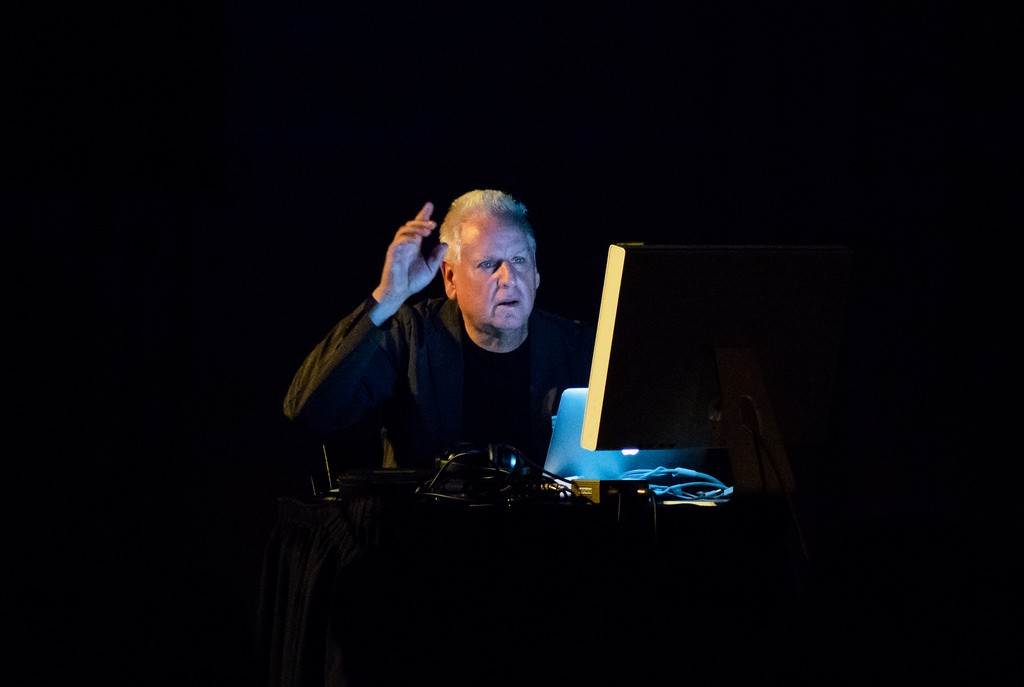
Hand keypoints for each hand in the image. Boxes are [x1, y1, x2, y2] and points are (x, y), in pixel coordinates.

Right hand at [370, 202, 447, 322]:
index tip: (429, 205)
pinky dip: (407, 237)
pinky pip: (399, 241)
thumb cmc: (413, 281)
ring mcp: (398, 247)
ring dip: (416, 228)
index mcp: (415, 245)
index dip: (423, 215)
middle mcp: (406, 244)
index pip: (419, 227)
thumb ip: (437, 256)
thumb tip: (445, 244)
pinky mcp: (393, 253)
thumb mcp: (430, 268)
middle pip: (412, 225)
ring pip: (404, 230)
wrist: (399, 293)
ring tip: (428, 231)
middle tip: (433, 223)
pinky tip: (416, 239)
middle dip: (422, 221)